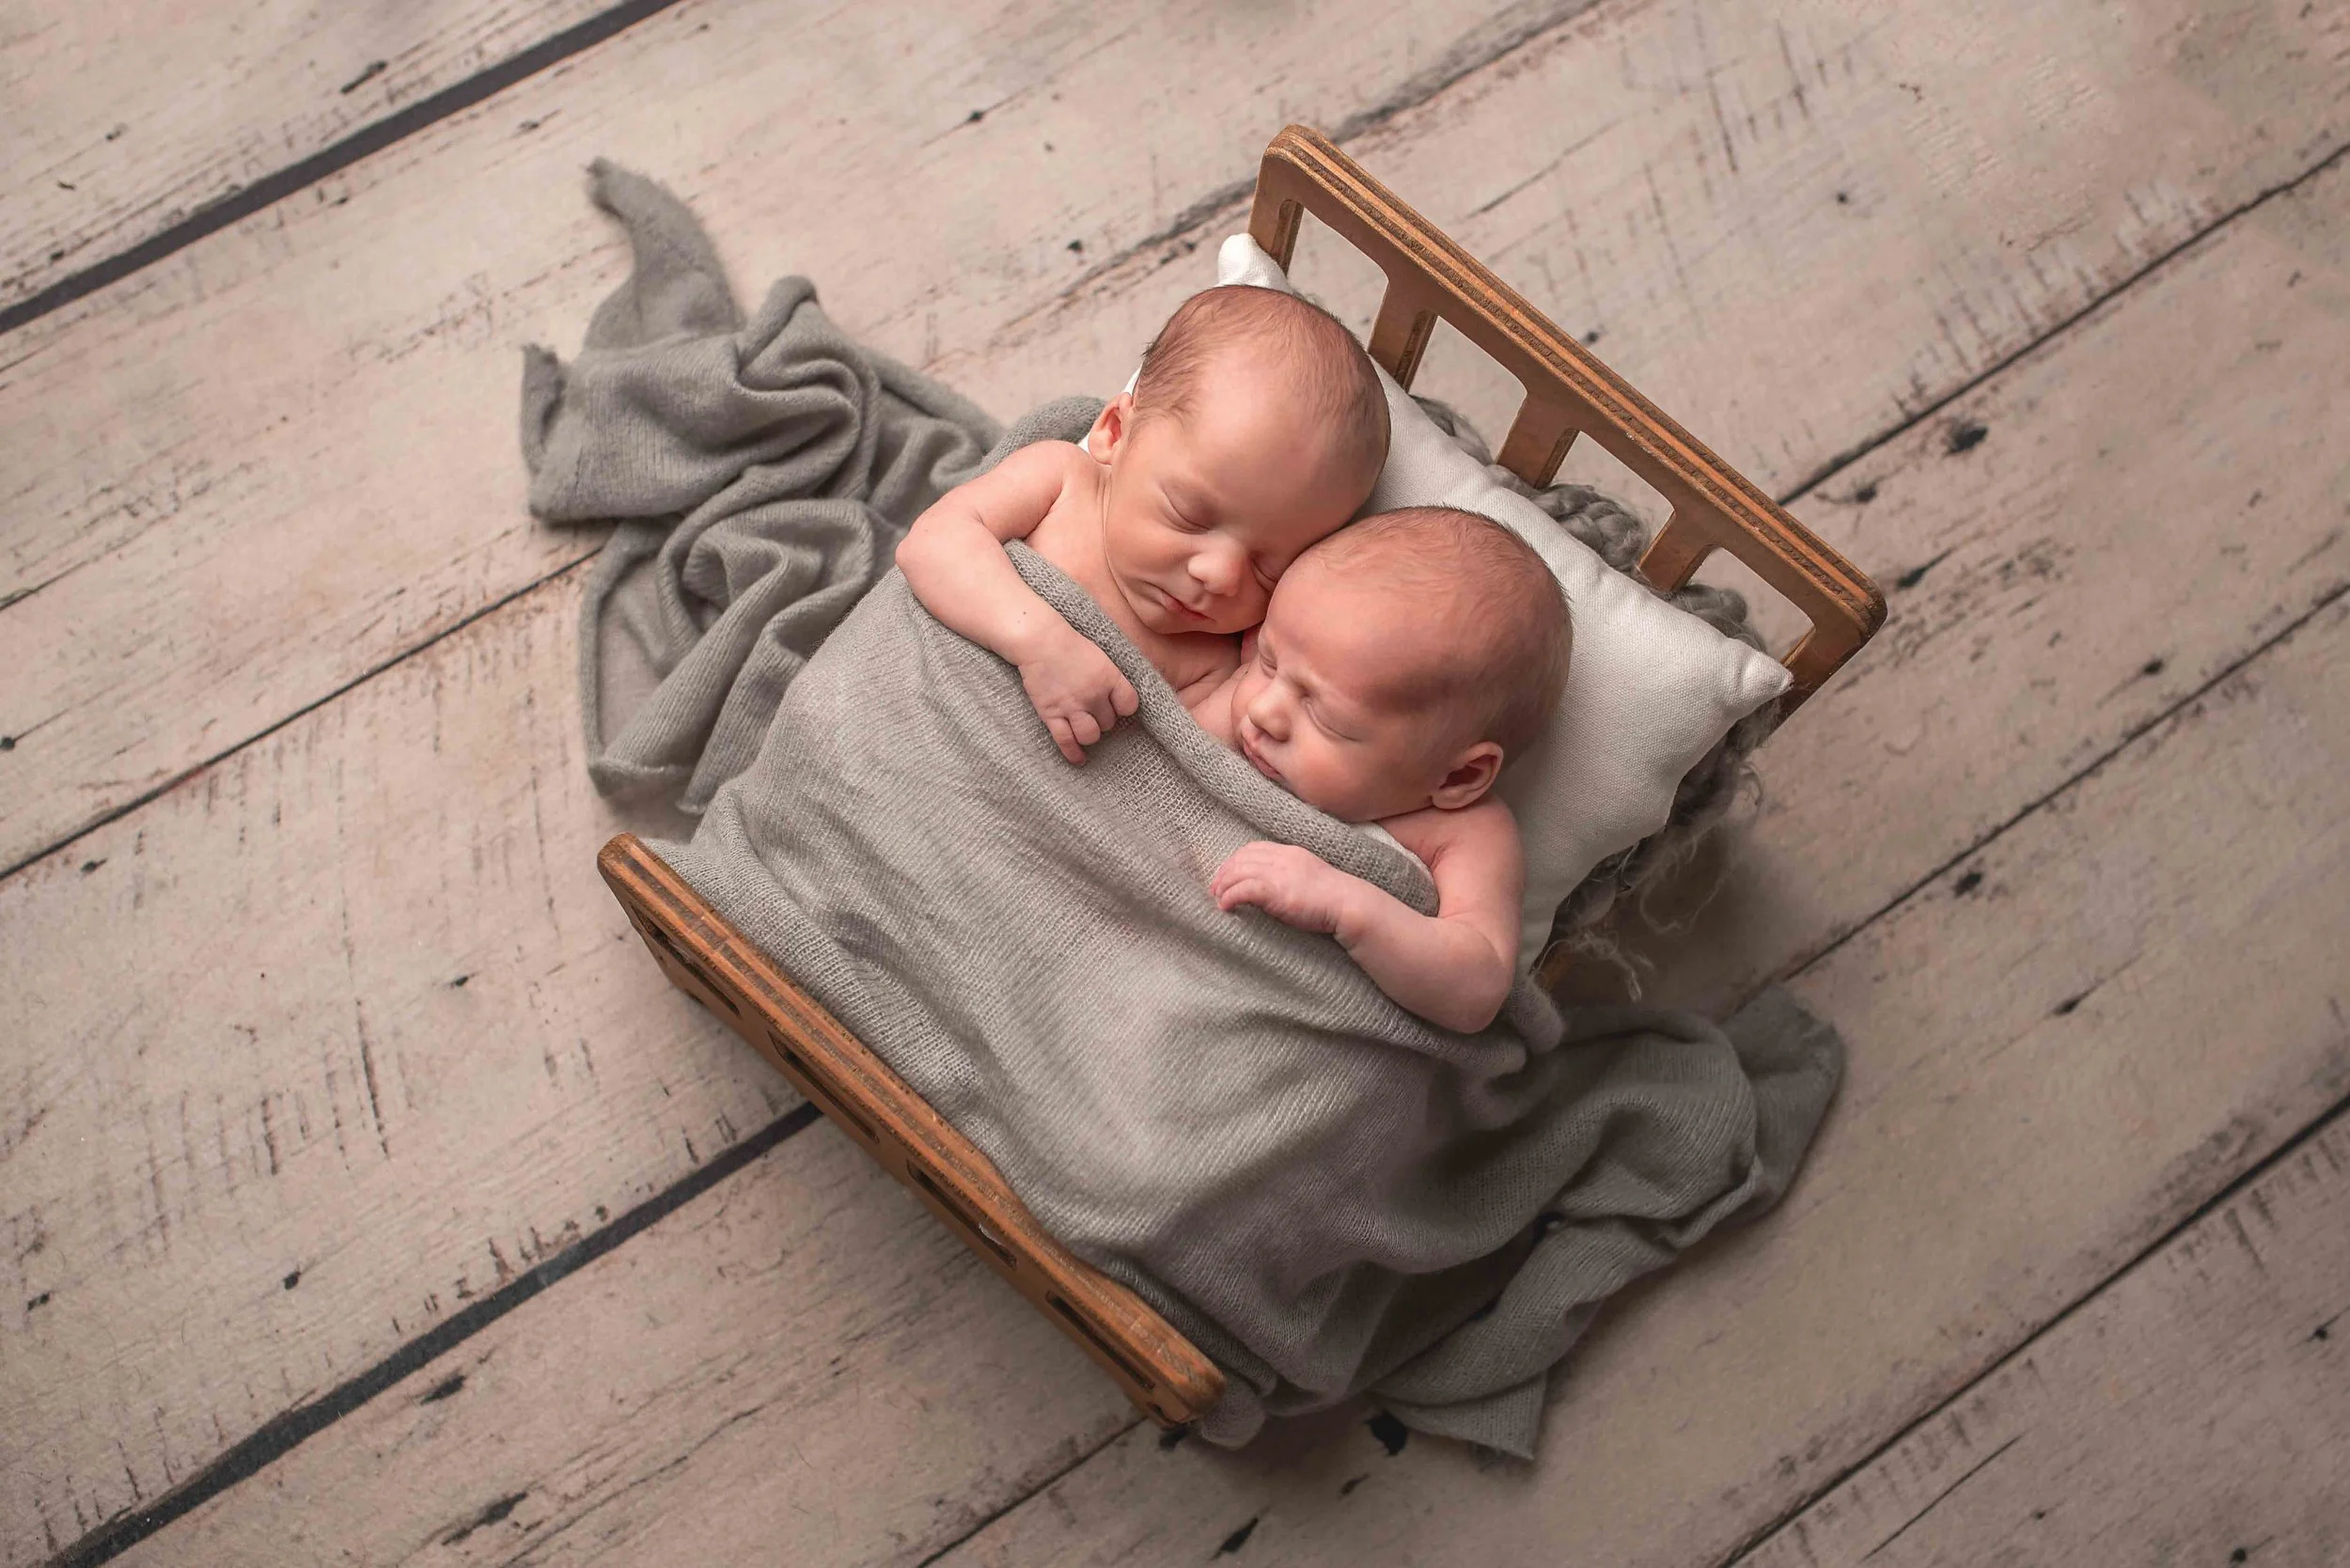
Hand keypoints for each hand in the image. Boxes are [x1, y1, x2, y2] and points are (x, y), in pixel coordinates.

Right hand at [1018, 630, 1139, 763]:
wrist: (1039, 641)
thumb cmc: (1070, 645)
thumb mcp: (1100, 656)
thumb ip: (1112, 678)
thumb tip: (1121, 698)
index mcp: (1109, 678)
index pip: (1129, 705)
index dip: (1123, 709)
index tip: (1117, 707)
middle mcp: (1093, 695)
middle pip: (1108, 723)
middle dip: (1103, 720)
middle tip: (1093, 711)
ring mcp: (1072, 707)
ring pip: (1091, 736)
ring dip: (1090, 735)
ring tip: (1085, 728)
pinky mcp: (1051, 714)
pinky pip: (1066, 741)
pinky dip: (1073, 753)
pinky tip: (1079, 760)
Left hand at [1210, 842, 1360, 937]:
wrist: (1346, 903)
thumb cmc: (1331, 898)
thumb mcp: (1307, 878)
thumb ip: (1288, 877)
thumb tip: (1269, 891)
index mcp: (1289, 852)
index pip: (1253, 848)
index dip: (1235, 860)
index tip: (1226, 875)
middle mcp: (1281, 858)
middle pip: (1241, 858)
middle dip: (1224, 873)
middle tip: (1214, 889)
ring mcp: (1278, 873)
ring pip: (1238, 872)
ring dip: (1223, 886)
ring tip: (1217, 899)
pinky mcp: (1275, 890)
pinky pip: (1243, 889)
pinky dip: (1230, 897)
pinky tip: (1226, 907)